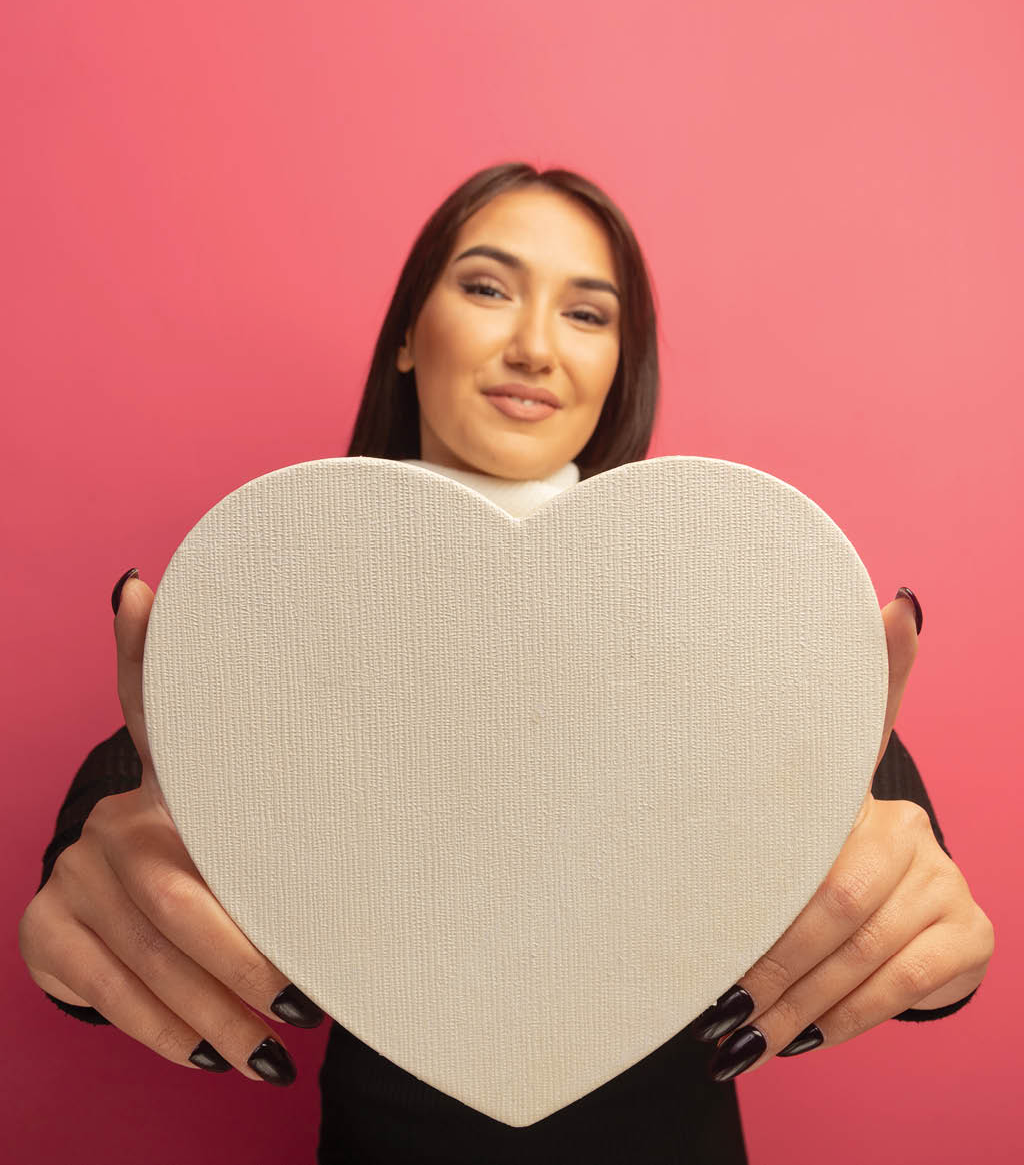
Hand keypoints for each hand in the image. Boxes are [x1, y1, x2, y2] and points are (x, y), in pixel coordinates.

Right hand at [18, 572, 325, 1084]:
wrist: (111, 909)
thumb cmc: (215, 859)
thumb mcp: (252, 820)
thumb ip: (306, 787)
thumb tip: (403, 752)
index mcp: (178, 781)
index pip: (154, 702)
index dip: (141, 646)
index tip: (142, 594)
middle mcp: (119, 816)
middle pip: (177, 891)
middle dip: (246, 954)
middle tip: (306, 999)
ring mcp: (74, 871)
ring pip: (148, 954)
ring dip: (218, 1013)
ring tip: (277, 1054)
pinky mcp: (47, 927)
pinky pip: (108, 991)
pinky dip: (165, 1031)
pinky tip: (210, 1055)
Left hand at [685, 590, 993, 1081]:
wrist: (893, 939)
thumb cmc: (800, 892)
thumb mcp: (762, 865)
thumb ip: (721, 839)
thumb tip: (645, 788)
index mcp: (842, 794)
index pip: (871, 717)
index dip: (890, 660)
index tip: (895, 608)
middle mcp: (901, 818)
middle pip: (832, 889)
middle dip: (769, 957)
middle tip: (719, 1002)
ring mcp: (942, 871)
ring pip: (860, 944)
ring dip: (795, 1001)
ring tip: (742, 1036)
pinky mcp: (969, 928)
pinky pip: (901, 981)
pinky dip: (846, 1018)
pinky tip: (809, 1038)